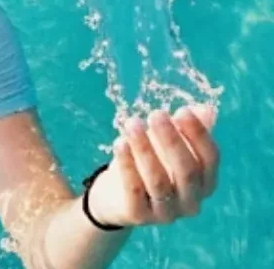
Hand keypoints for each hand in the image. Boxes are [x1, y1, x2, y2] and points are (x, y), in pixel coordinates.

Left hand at [88, 103, 219, 227]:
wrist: (115, 196)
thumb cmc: (150, 164)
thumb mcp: (167, 145)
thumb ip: (187, 130)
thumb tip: (206, 109)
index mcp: (206, 183)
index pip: (210, 158)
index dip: (198, 134)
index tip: (183, 111)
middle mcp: (191, 202)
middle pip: (187, 170)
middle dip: (172, 140)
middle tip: (156, 114)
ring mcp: (166, 213)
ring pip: (158, 180)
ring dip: (145, 149)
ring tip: (132, 123)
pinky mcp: (139, 216)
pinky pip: (133, 190)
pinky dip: (127, 165)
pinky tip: (119, 142)